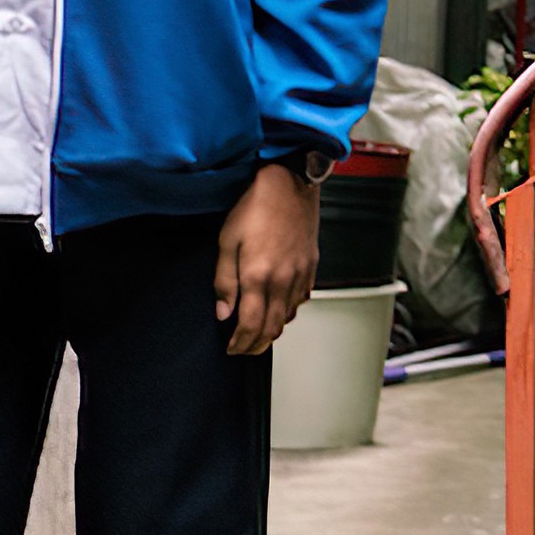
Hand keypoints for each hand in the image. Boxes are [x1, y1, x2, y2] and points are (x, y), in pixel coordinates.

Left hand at [216, 160, 318, 359]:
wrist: (289, 183)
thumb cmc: (256, 205)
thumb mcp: (227, 240)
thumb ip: (224, 280)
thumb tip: (223, 312)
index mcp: (258, 275)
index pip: (250, 325)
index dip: (239, 343)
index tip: (231, 348)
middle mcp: (283, 280)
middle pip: (271, 328)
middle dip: (255, 345)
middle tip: (243, 350)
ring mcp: (300, 274)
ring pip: (288, 317)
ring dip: (272, 332)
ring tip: (258, 336)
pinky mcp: (311, 266)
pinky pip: (301, 300)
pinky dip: (288, 313)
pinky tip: (279, 311)